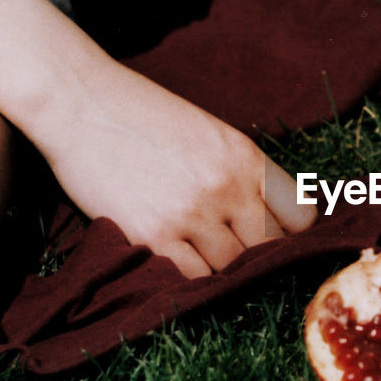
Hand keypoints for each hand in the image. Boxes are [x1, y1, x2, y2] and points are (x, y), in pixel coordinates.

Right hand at [38, 65, 316, 278]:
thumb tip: (266, 217)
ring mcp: (191, 214)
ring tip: (199, 252)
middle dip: (255, 253)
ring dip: (219, 266)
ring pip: (230, 268)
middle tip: (233, 250)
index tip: (272, 233)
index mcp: (246, 157)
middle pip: (268, 247)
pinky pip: (191, 278)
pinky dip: (189, 276)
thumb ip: (241, 173)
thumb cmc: (143, 116)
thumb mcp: (210, 134)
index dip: (288, 230)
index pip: (301, 216)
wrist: (80, 103)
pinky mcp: (152, 236)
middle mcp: (226, 187)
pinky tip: (176, 259)